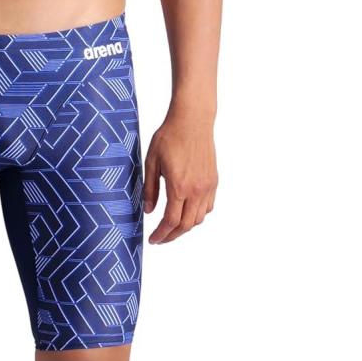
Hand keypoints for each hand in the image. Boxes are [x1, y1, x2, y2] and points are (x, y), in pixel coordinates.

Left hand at [143, 104, 217, 243]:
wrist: (192, 121)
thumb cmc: (169, 137)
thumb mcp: (152, 161)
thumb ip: (150, 188)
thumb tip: (148, 211)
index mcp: (179, 186)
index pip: (171, 221)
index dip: (161, 234)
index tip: (153, 240)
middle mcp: (196, 190)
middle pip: (186, 225)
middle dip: (172, 236)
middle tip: (161, 238)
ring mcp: (207, 186)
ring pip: (199, 218)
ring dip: (185, 226)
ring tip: (171, 226)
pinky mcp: (213, 181)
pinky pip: (208, 207)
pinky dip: (197, 214)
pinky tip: (187, 211)